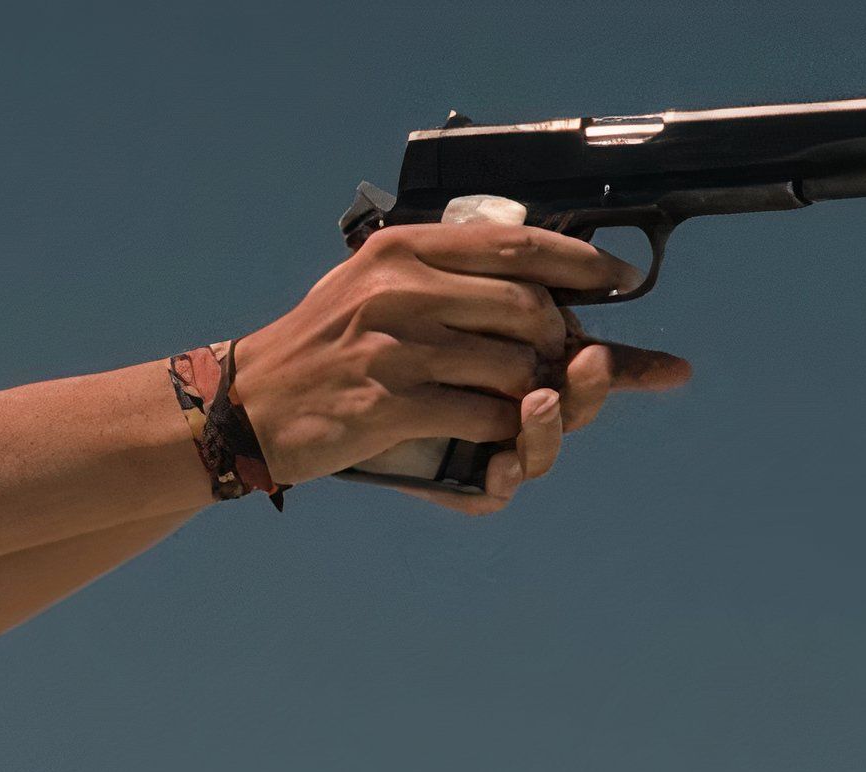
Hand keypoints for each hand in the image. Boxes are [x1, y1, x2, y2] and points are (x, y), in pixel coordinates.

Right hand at [227, 222, 691, 508]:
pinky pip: (483, 416)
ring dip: (537, 393)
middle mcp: (403, 289)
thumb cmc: (321, 349)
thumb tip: (535, 279)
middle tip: (562, 359)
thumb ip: (440, 275)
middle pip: (531, 308)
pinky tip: (496, 432)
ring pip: (516, 367)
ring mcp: (397, 348)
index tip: (620, 278)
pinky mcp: (390, 405)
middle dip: (562, 340)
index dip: (582, 262)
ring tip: (527, 400)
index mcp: (404, 249)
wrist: (245, 406)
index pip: (516, 243)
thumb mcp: (370, 285)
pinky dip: (504, 430)